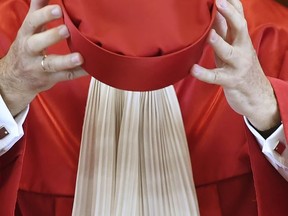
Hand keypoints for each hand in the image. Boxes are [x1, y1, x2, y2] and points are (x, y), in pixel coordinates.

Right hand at [0, 0, 86, 115]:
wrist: (14, 78)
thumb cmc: (26, 48)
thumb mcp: (29, 29)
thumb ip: (37, 11)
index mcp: (26, 34)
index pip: (32, 22)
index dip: (44, 15)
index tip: (58, 9)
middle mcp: (30, 51)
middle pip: (37, 43)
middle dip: (51, 36)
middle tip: (66, 29)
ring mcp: (39, 67)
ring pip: (51, 64)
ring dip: (66, 61)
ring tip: (80, 57)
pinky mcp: (49, 79)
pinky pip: (65, 76)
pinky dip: (78, 73)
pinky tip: (90, 68)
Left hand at [191, 0, 279, 130]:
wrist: (256, 95)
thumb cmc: (239, 68)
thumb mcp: (233, 47)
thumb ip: (224, 32)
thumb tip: (214, 14)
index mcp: (241, 40)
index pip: (239, 17)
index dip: (231, 5)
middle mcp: (242, 49)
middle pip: (239, 28)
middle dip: (229, 14)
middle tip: (218, 2)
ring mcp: (238, 66)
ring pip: (229, 52)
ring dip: (219, 43)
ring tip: (209, 34)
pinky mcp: (231, 81)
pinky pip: (216, 77)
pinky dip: (204, 73)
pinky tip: (193, 69)